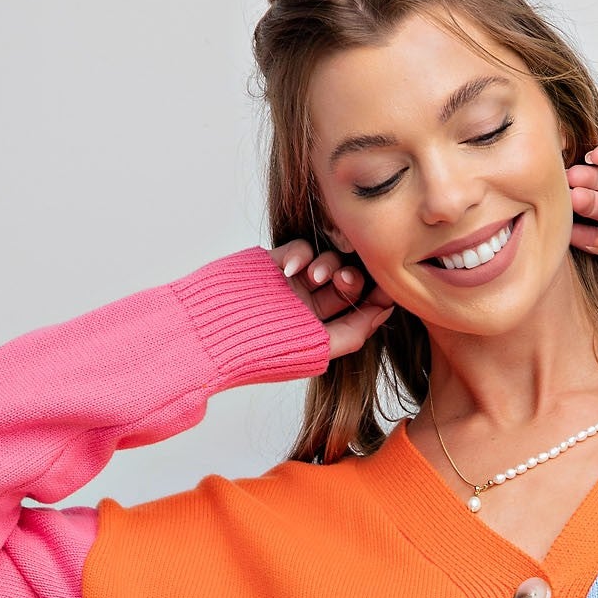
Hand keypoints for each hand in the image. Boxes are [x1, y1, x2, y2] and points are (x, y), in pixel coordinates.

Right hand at [268, 238, 395, 358]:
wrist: (211, 332)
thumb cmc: (260, 349)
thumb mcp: (315, 349)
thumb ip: (353, 332)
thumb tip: (385, 310)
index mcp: (319, 331)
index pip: (357, 308)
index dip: (374, 295)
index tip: (386, 286)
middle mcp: (307, 306)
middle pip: (345, 281)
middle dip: (350, 277)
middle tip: (343, 279)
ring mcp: (290, 284)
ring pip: (326, 260)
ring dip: (327, 264)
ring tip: (315, 275)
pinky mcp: (272, 263)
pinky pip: (300, 248)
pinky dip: (301, 254)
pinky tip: (289, 267)